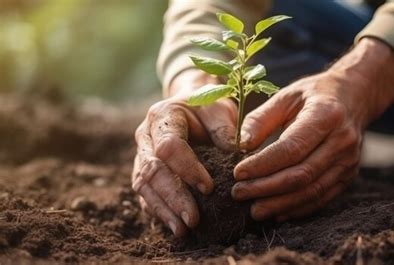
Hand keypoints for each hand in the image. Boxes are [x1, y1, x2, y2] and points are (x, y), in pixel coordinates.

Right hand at [132, 70, 236, 235]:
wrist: (191, 107)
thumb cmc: (208, 110)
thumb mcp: (220, 111)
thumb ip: (226, 130)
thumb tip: (240, 153)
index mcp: (163, 116)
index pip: (169, 146)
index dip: (187, 168)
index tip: (209, 188)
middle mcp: (146, 136)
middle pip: (152, 170)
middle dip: (173, 197)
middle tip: (193, 220)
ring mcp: (141, 154)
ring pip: (143, 185)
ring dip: (163, 210)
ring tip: (182, 230)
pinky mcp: (143, 171)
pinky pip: (144, 194)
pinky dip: (158, 211)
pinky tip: (173, 226)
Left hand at [231, 38, 393, 220]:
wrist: (354, 97)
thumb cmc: (314, 94)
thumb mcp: (286, 95)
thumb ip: (261, 118)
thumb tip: (241, 144)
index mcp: (325, 115)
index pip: (291, 148)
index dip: (263, 164)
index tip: (238, 173)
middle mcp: (342, 141)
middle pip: (301, 174)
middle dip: (266, 188)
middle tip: (239, 193)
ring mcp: (348, 161)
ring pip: (312, 191)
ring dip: (280, 204)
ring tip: (254, 209)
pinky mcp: (348, 175)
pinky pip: (322, 198)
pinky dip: (298, 208)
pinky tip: (277, 212)